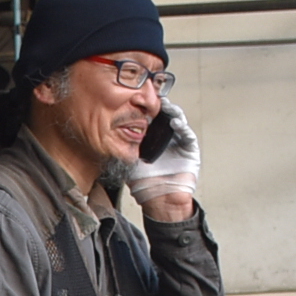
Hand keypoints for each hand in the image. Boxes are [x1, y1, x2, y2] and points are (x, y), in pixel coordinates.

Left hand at [126, 100, 200, 220]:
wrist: (159, 200)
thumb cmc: (143, 183)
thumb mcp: (128, 160)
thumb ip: (122, 146)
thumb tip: (105, 133)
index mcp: (151, 138)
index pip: (150, 117)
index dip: (145, 107)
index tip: (139, 98)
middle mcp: (165, 137)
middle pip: (164, 115)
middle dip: (160, 105)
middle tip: (154, 96)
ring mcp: (178, 142)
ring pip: (177, 120)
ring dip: (172, 111)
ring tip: (165, 106)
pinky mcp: (189, 149)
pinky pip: (187, 134)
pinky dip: (182, 127)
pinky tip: (174, 123)